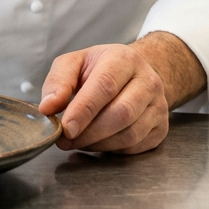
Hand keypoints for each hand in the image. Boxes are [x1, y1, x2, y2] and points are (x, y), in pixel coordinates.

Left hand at [39, 33, 203, 154]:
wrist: (134, 73)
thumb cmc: (100, 68)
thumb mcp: (74, 63)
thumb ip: (58, 81)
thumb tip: (47, 107)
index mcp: (124, 59)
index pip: (105, 86)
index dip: (84, 110)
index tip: (66, 128)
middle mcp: (147, 81)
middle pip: (121, 113)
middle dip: (89, 132)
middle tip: (65, 140)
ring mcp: (158, 106)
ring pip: (130, 134)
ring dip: (98, 143)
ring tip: (78, 141)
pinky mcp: (161, 128)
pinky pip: (135, 146)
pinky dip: (111, 149)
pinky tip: (97, 141)